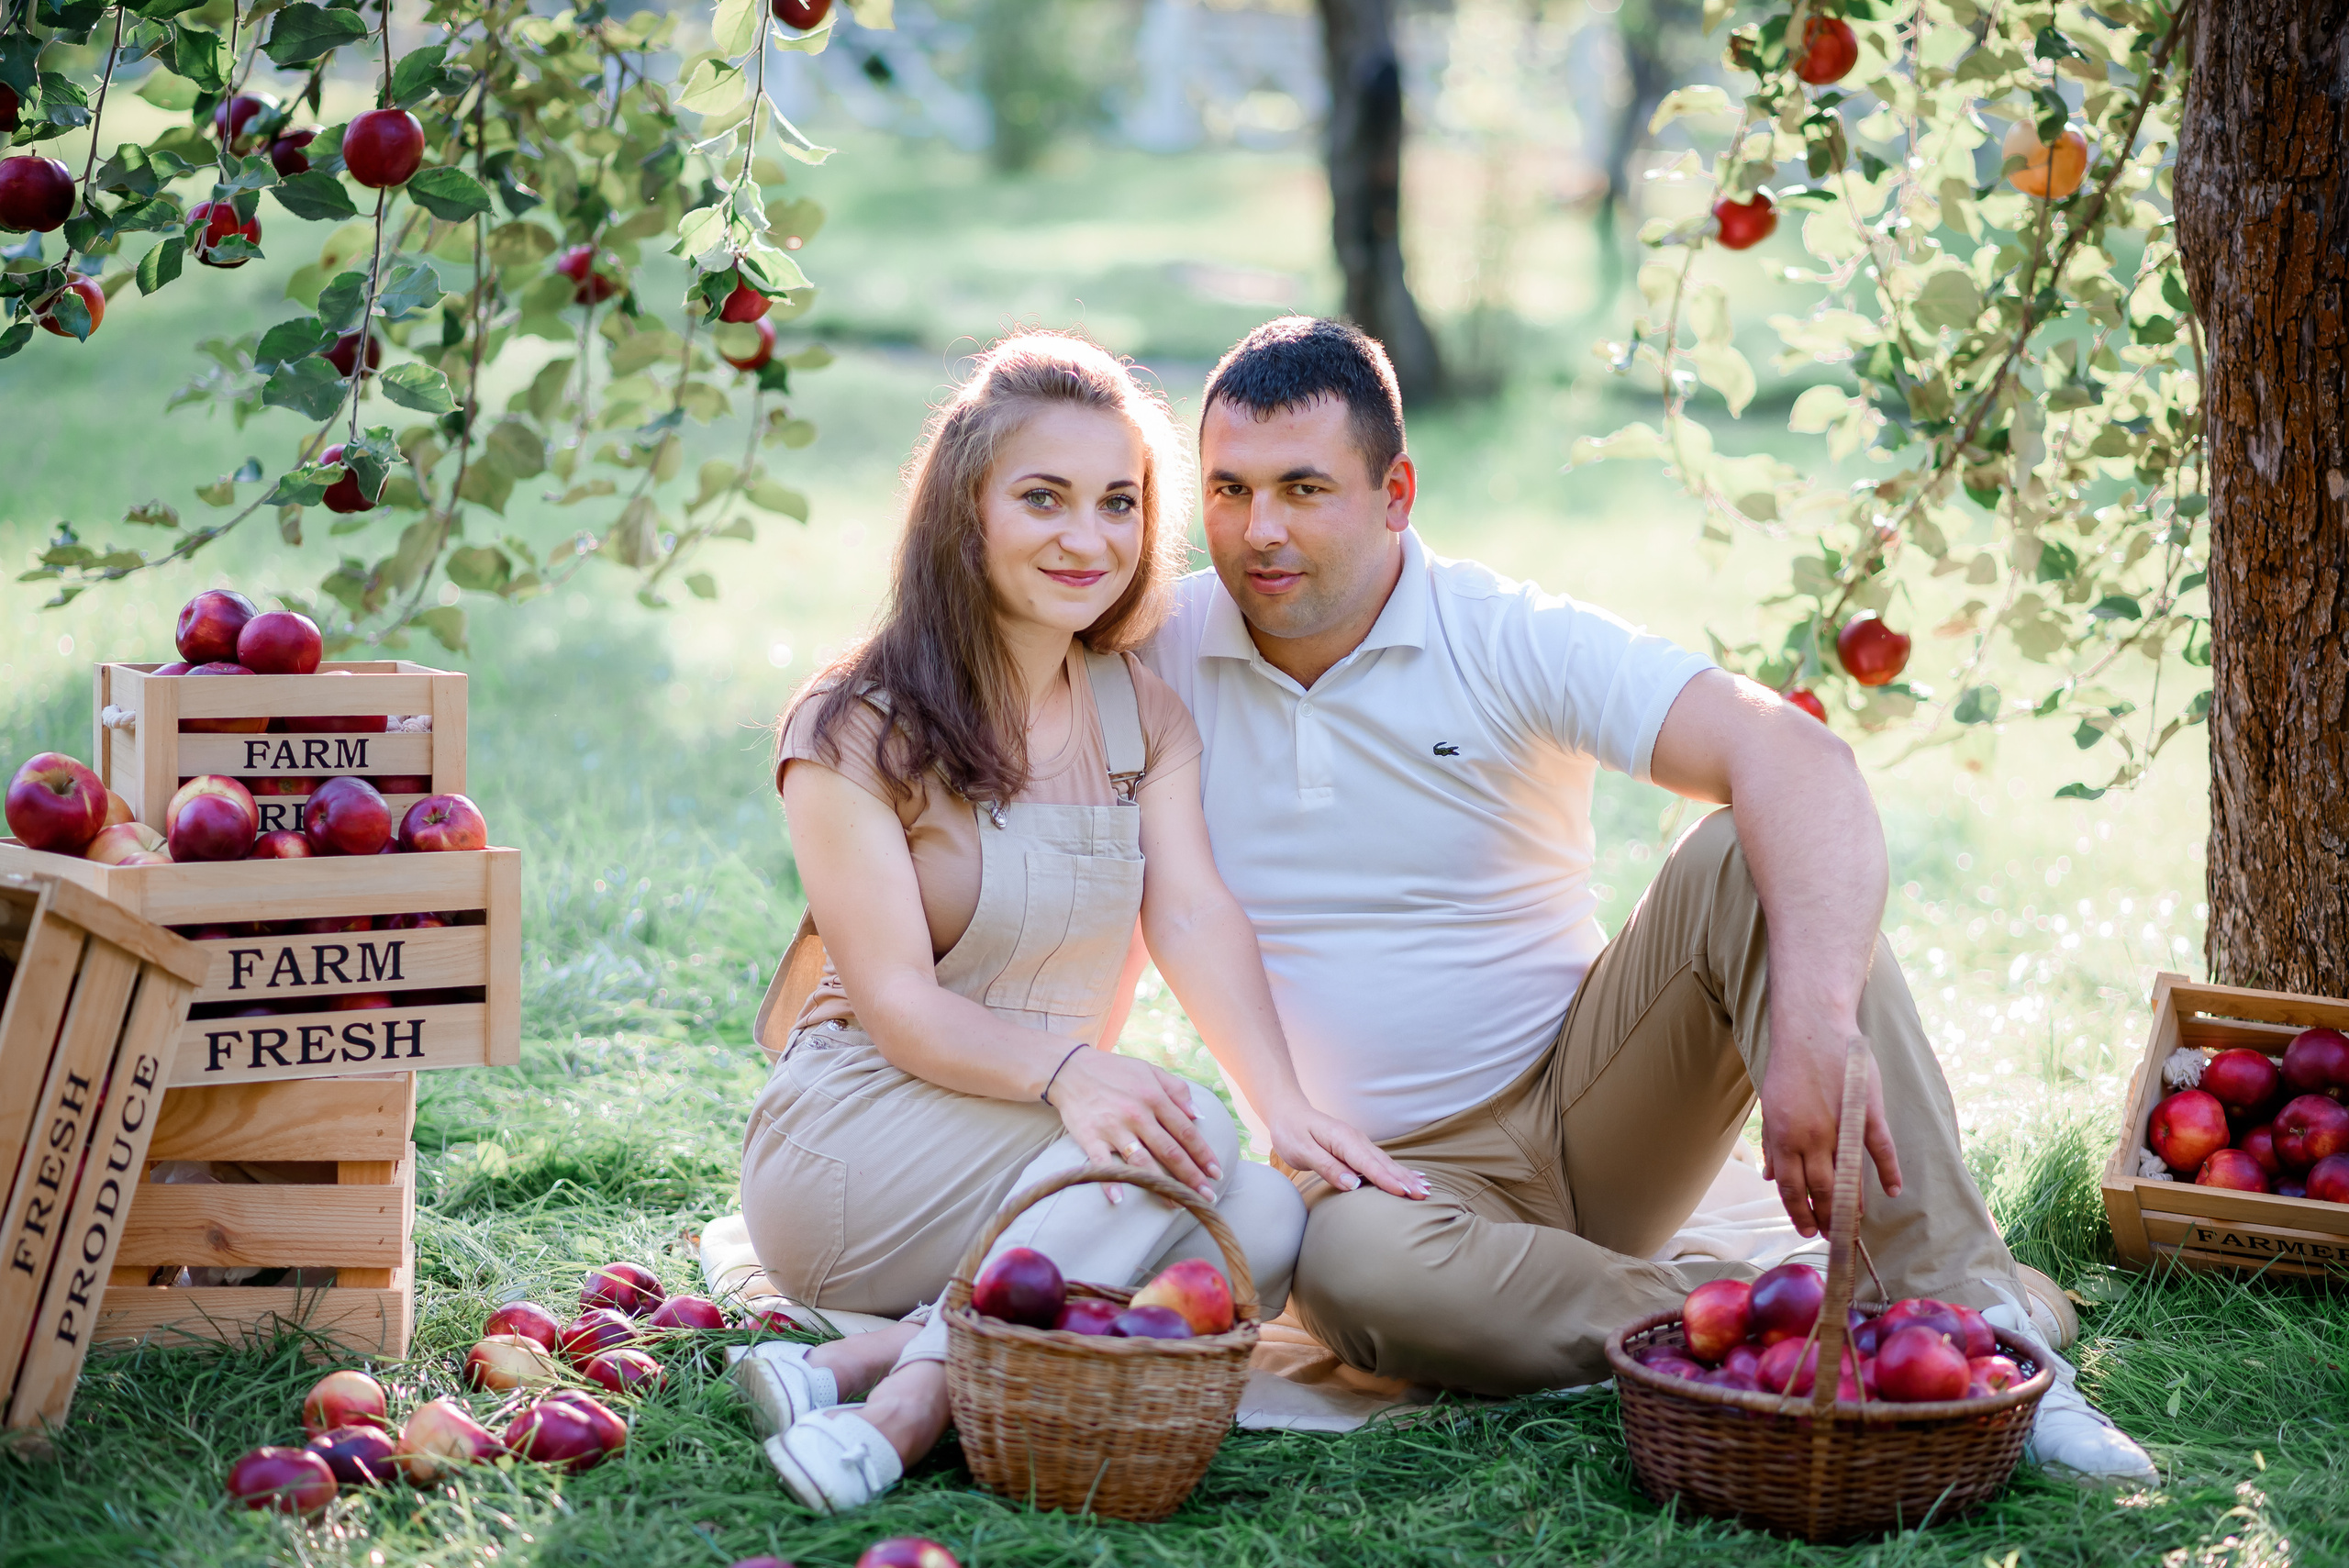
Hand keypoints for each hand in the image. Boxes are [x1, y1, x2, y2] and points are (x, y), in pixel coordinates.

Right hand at [1047, 1048, 1223, 1198]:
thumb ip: (1177, 1090)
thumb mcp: (1149, 1070)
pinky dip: (1109, 1182)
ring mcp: (1113, 1127)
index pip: (1186, 1131)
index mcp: (1154, 1097)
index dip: (1203, 1154)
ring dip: (1160, 1185)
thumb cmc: (1114, 1070)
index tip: (1217, 1173)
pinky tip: (1119, 1199)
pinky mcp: (1089, 1137)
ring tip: (1176, 1205)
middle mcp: (1137, 1113)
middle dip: (1191, 1177)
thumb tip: (1199, 1114)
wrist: (1069, 1069)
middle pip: (1169, 1151)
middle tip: (1207, 1197)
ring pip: (1142, 1161)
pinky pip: (1101, 1164)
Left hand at [1264, 1101, 1426, 1199]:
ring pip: (1386, 1163)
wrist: (1288, 1112)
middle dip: (1405, 1180)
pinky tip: (1412, 1177)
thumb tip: (1351, 1184)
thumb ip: (1326, 1166)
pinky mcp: (1358, 1149)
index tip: (1403, 1193)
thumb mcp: (1301, 1150)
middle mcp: (1356, 1140)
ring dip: (1406, 1177)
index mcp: (1343, 1140)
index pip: (1368, 1164)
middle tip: (1424, 1196)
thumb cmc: (1292, 1132)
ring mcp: (1359, 1143)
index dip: (1386, 1180)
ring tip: (1425, 1190)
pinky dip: (1398, 1170)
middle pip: (1384, 1164)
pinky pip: (1381, 1161)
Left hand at [1758, 1026, 1901, 1236]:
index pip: (1792, 1189)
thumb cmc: (1789, 1068)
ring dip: (1853, 1204)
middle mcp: (1810, 1137)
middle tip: (1834, 1236)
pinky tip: (1894, 1191)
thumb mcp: (1771, 1107)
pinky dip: (1889, 1172)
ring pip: (1849, 1177)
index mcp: (1783, 1137)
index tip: (1808, 1232)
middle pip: (1821, 1190)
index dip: (1800, 1215)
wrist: (1811, 1028)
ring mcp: (1840, 1125)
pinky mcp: (1867, 1111)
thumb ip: (1774, 1146)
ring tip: (1855, 1223)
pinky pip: (1881, 1149)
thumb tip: (1771, 1178)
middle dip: (1827, 1218)